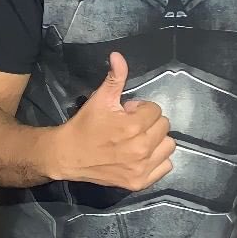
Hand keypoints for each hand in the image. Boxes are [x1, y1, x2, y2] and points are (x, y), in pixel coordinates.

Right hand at [53, 52, 174, 190]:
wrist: (67, 156)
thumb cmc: (85, 125)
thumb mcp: (100, 98)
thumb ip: (114, 77)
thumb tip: (118, 55)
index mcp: (133, 126)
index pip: (156, 110)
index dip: (141, 109)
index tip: (126, 113)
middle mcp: (141, 148)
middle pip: (164, 126)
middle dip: (149, 123)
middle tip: (130, 127)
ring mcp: (142, 168)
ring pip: (168, 146)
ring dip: (156, 140)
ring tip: (138, 140)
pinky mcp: (139, 182)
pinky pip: (166, 166)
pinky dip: (157, 160)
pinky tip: (141, 156)